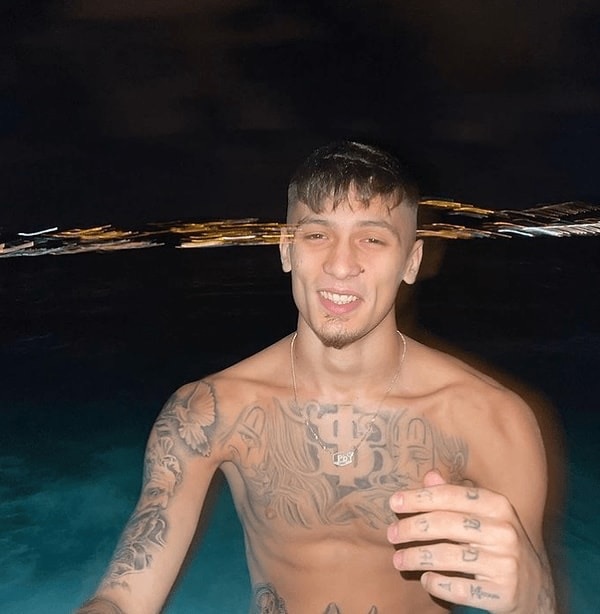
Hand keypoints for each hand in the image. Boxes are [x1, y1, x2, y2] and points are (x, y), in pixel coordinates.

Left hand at [386, 470, 554, 612]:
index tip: (394, 502)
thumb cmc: (498, 544)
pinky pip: (458, 589)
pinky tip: (425, 579)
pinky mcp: (503, 593)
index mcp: (498, 506)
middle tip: (391, 533)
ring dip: (416, 557)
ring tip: (398, 559)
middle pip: (446, 524)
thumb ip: (455, 497)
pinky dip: (436, 584)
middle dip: (412, 528)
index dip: (420, 498)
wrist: (537, 590)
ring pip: (448, 556)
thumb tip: (429, 475)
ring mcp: (506, 564)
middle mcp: (504, 532)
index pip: (451, 496)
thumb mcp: (484, 516)